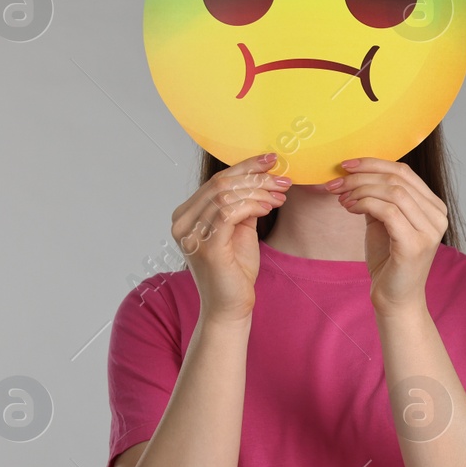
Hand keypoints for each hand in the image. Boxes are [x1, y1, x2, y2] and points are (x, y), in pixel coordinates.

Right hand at [172, 153, 290, 321]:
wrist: (230, 306)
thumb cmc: (235, 271)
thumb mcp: (239, 230)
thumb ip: (243, 205)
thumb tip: (261, 179)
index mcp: (187, 216)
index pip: (216, 181)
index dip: (245, 166)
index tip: (271, 160)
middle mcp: (182, 223)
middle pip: (220, 184)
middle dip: (256, 177)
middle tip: (282, 179)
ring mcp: (191, 235)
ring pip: (226, 195)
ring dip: (259, 191)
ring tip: (280, 196)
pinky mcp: (206, 247)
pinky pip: (229, 212)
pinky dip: (253, 205)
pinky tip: (269, 208)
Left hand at [326, 159, 445, 316]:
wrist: (395, 298)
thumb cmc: (389, 260)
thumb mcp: (384, 221)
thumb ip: (379, 198)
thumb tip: (354, 173)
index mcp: (433, 207)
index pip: (404, 171)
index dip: (373, 163)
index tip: (345, 166)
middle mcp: (437, 216)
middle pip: (397, 179)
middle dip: (361, 176)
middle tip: (336, 183)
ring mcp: (429, 231)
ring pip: (393, 192)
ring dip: (360, 190)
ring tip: (341, 198)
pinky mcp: (415, 244)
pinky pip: (388, 211)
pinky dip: (364, 204)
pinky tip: (349, 209)